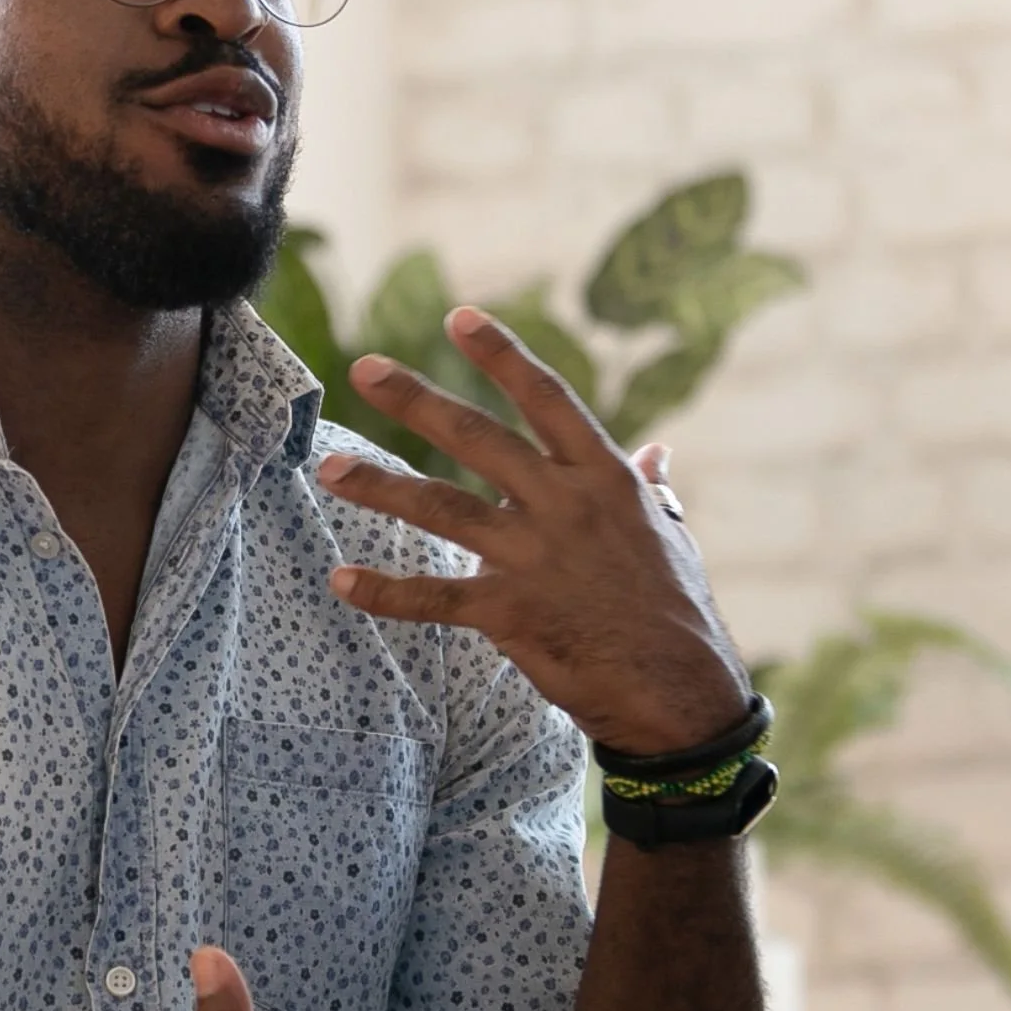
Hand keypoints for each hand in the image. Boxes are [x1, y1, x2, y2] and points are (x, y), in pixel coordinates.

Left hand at [315, 306, 750, 756]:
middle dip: (417, 400)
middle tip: (364, 368)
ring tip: (330, 467)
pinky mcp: (510, 613)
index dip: (503, 356)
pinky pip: (434, 598)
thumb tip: (656, 448)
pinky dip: (385, 591)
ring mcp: (534, 558)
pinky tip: (341, 581)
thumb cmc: (677, 610)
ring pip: (443, 508)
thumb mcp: (671, 534)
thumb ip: (649, 486)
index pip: (548, 399)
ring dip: (381, 485)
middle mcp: (564, 506)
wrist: (680, 693)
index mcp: (603, 478)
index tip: (459, 317)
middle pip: (478, 437)